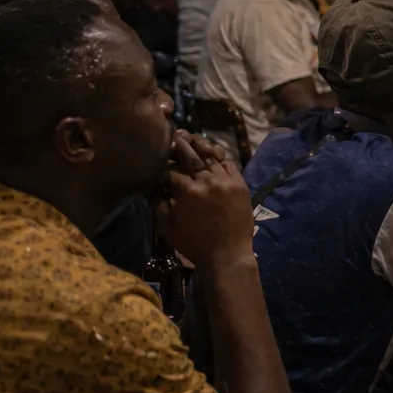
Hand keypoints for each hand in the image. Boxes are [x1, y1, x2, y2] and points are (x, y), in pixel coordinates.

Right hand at [156, 131, 254, 268]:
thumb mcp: (168, 227)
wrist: (227, 254)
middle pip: (191, 157)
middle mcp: (208, 180)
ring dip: (200, 148)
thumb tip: (152, 188)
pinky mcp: (240, 184)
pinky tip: (212, 155)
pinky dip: (219, 159)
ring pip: (211, 157)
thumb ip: (158, 204)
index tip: (159, 162)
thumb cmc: (194, 244)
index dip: (163, 167)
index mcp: (188, 190)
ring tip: (191, 140)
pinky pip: (229, 164)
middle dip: (180, 147)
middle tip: (174, 138)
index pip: (172, 171)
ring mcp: (226, 181)